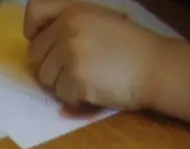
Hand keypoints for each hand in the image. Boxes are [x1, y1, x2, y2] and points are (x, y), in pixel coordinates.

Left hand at [23, 0, 167, 110]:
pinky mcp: (76, 79)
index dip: (33, 30)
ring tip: (90, 78)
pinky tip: (96, 89)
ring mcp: (71, 54)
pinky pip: (61, 95)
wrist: (156, 67)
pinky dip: (75, 98)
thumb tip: (36, 41)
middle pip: (35, 54)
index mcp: (73, 10)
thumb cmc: (129, 46)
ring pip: (45, 78)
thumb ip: (69, 24)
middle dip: (51, 65)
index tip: (39, 41)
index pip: (34, 11)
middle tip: (77, 68)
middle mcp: (68, 28)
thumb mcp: (99, 20)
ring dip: (62, 83)